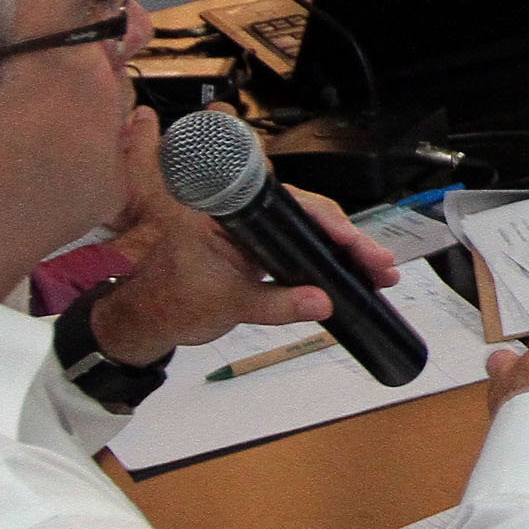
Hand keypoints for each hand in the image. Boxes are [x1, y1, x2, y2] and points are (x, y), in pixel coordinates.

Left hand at [86, 106, 391, 363]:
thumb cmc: (172, 303)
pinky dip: (326, 258)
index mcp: (227, 213)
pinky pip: (299, 245)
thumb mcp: (230, 306)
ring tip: (377, 269)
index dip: (325, 221)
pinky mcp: (259, 248)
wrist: (149, 320)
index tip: (351, 241)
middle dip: (347, 237)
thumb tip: (323, 302)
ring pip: (308, 229)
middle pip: (306, 214)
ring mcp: (253, 230)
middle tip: (379, 262)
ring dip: (343, 248)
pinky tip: (354, 271)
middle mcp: (243, 214)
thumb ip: (278, 305)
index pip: (286, 207)